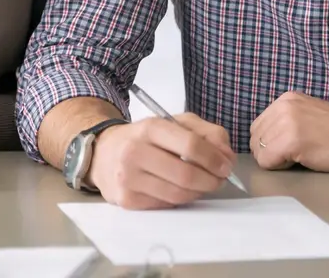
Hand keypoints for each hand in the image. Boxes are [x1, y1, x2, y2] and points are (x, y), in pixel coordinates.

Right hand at [87, 114, 235, 209]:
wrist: (102, 154)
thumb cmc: (144, 139)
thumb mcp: (173, 124)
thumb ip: (206, 132)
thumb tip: (226, 155)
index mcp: (150, 128)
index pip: (190, 145)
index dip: (214, 158)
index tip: (226, 165)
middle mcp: (135, 152)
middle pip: (186, 174)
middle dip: (211, 180)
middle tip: (219, 179)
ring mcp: (128, 178)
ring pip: (178, 194)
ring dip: (198, 192)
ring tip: (203, 185)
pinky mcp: (127, 200)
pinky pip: (165, 205)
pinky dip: (180, 200)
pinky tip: (181, 190)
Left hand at [250, 91, 328, 171]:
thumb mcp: (309, 116)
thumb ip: (286, 121)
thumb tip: (266, 139)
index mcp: (286, 99)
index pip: (258, 127)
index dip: (271, 143)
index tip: (293, 147)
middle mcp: (283, 106)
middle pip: (255, 139)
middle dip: (270, 152)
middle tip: (297, 155)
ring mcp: (286, 122)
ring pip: (259, 152)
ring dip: (276, 160)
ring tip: (302, 157)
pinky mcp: (291, 141)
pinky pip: (267, 162)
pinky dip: (280, 167)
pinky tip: (302, 161)